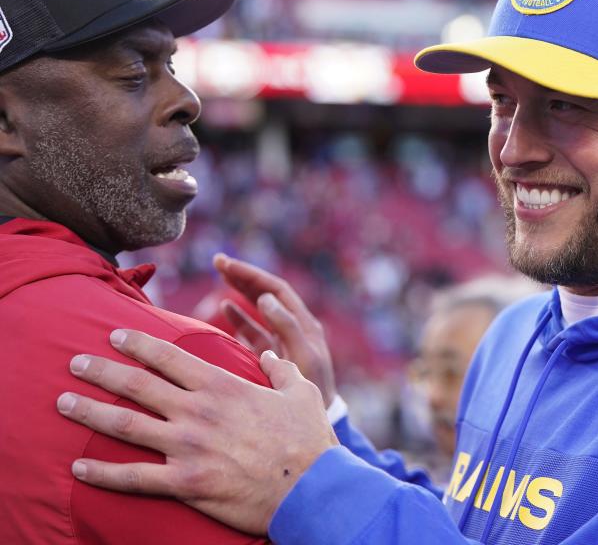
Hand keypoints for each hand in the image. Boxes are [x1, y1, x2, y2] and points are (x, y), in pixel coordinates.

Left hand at [57, 329, 337, 535]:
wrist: (311, 487)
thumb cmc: (309, 438)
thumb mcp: (302, 391)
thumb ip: (280, 368)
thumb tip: (267, 352)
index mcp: (222, 386)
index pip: (169, 357)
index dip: (138, 343)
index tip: (116, 334)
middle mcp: (198, 411)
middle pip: (137, 385)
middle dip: (101, 370)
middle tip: (75, 362)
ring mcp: (188, 447)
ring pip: (126, 425)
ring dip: (90, 412)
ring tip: (63, 402)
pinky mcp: (185, 482)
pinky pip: (133, 478)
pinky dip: (102, 474)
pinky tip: (78, 469)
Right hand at [213, 253, 336, 403]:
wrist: (318, 418)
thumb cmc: (314, 388)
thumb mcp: (303, 356)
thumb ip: (288, 328)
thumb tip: (265, 298)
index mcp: (304, 323)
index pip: (276, 289)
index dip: (252, 275)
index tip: (227, 264)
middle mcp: (295, 327)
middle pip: (267, 293)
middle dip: (244, 276)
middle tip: (219, 261)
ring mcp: (283, 340)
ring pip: (259, 308)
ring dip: (241, 291)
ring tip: (221, 274)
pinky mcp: (273, 354)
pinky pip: (255, 329)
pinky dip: (240, 317)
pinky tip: (225, 306)